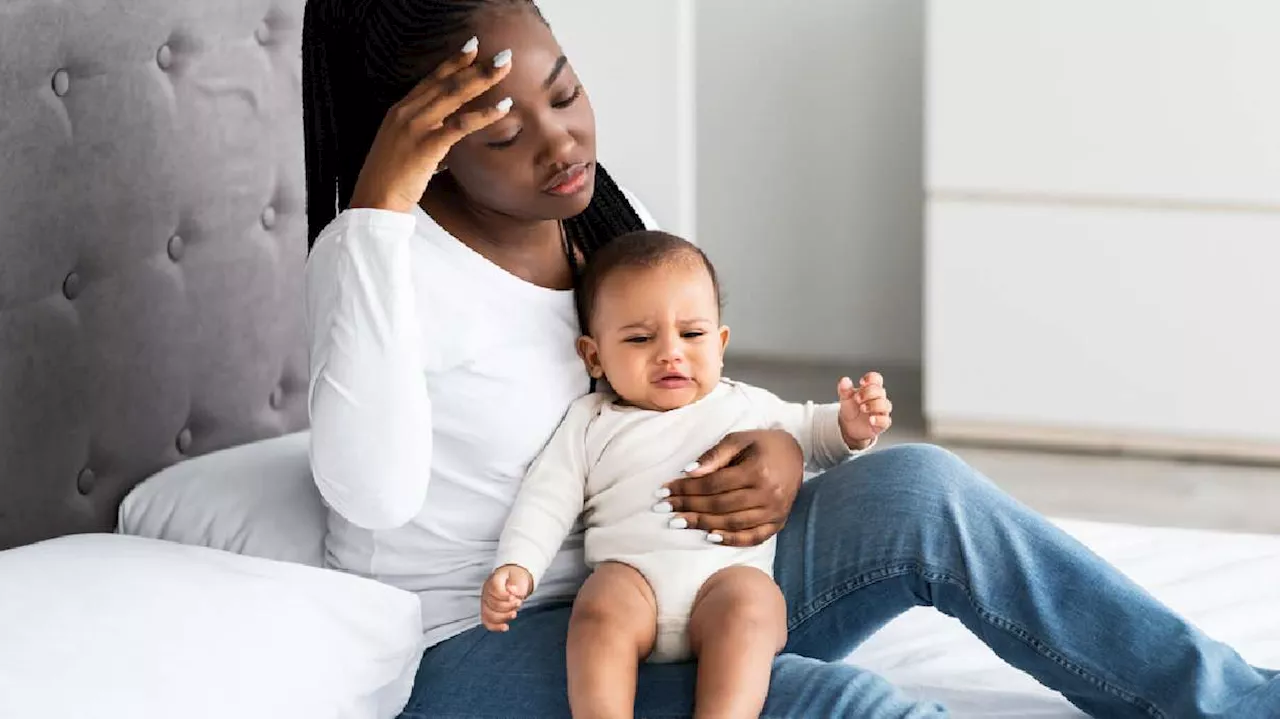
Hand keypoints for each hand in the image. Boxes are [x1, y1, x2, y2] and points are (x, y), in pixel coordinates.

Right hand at [349, 38, 514, 213]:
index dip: (452, 63)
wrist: (374, 201)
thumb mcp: (406, 150)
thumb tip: (448, 137)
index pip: (430, 80)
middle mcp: (406, 112)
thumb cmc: (391, 182)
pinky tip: (504, 108)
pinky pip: (460, 125)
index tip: (472, 48)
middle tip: (502, 54)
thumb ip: (427, 138)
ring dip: (482, 79)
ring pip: (453, 95)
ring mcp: (415, 127)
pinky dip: (484, 114)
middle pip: (446, 82)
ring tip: (506, 67)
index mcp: (399, 111)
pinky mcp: (426, 145)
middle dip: (475, 65)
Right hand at [481, 564, 532, 631]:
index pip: (494, 588)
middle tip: (518, 602)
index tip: (513, 597)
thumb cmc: (515, 579)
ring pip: (489, 614)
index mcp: (493, 579)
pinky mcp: (487, 611)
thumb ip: (516, 583)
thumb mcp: (519, 577)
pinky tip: (505, 627)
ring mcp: (485, 602)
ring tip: (514, 613)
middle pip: (493, 603)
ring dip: (503, 617)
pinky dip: (495, 626)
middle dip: (508, 606)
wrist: (513, 580)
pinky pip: (486, 622)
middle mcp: (486, 591)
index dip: (504, 595)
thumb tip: (512, 589)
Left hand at [658, 430, 803, 547]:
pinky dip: (731, 540)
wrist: (796, 453)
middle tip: (663, 508)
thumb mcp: (739, 439)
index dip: (686, 488)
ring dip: (703, 524)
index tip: (664, 491)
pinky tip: (710, 537)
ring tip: (678, 522)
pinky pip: (753, 537)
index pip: (713, 484)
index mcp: (757, 471)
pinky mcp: (778, 522)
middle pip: (720, 505)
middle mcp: (767, 494)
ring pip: (732, 523)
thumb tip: (688, 472)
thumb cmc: (762, 443)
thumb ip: (715, 455)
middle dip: (688, 507)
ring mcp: (775, 511)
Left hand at [838, 372, 892, 448]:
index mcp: (870, 389)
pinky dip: (879, 419)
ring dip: (874, 405)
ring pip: (886, 405)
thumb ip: (844, 389)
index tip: (861, 382)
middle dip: (868, 393)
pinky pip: (886, 421)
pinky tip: (870, 420)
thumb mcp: (845, 398)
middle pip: (880, 391)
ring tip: (862, 408)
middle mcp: (878, 398)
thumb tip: (845, 380)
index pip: (876, 379)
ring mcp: (881, 411)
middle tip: (857, 399)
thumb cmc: (851, 409)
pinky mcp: (882, 423)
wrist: (849, 426)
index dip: (871, 378)